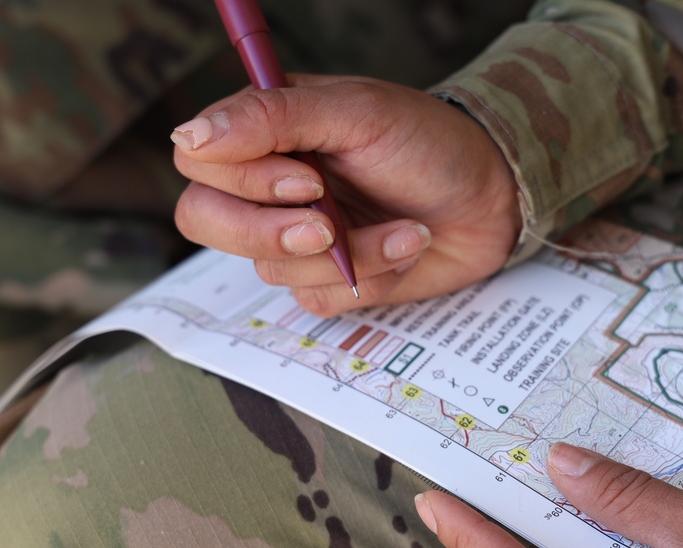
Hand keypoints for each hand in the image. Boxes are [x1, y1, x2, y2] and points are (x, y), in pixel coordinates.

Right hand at [171, 75, 521, 316]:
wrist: (493, 199)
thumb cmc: (430, 143)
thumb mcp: (357, 113)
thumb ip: (272, 117)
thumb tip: (188, 138)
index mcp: (266, 131)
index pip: (199, 164)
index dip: (243, 182)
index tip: (308, 181)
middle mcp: (270, 184)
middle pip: (208, 222)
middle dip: (274, 233)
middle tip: (331, 226)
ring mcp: (296, 235)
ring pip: (270, 268)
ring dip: (350, 253)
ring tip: (404, 225)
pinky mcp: (328, 278)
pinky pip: (317, 298)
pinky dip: (371, 275)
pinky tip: (406, 245)